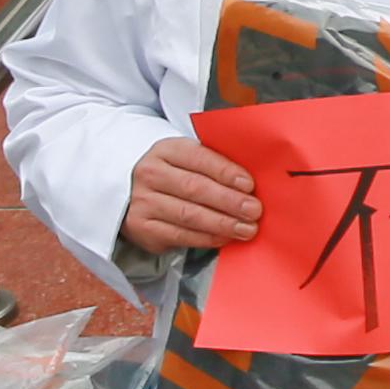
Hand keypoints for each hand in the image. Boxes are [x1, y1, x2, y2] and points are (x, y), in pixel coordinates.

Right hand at [122, 134, 262, 255]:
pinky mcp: (142, 227)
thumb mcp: (190, 160)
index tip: (249, 184)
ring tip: (246, 228)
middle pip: (194, 188)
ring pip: (188, 214)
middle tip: (254, 210)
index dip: (225, 172)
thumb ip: (216, 167)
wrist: (135, 193)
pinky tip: (224, 237)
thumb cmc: (177, 175)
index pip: (199, 158)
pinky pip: (179, 235)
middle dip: (229, 201)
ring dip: (222, 223)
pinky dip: (206, 238)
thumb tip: (251, 186)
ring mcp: (142, 201)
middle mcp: (150, 174)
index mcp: (167, 150)